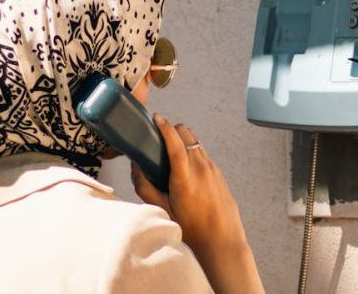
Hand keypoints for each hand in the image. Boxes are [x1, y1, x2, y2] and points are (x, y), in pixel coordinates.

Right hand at [131, 114, 263, 293]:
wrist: (222, 241)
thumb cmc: (191, 229)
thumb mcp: (163, 210)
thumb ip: (145, 187)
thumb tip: (136, 167)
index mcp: (184, 177)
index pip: (174, 141)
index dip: (164, 126)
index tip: (156, 117)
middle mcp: (200, 167)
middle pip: (186, 132)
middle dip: (172, 130)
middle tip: (160, 137)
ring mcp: (212, 167)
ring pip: (195, 140)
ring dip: (182, 139)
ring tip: (171, 152)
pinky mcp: (218, 171)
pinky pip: (202, 151)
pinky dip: (192, 150)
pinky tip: (185, 166)